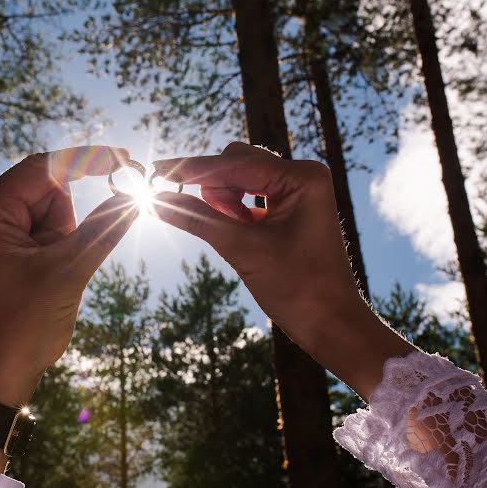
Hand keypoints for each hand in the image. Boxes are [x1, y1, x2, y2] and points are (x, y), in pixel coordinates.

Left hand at [0, 146, 137, 469]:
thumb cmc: (20, 329)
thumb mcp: (68, 273)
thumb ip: (103, 228)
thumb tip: (135, 197)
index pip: (44, 167)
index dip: (89, 160)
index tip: (127, 162)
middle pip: (48, 192)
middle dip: (67, 222)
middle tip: (60, 264)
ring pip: (50, 215)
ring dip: (64, 242)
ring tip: (49, 280)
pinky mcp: (2, 251)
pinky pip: (42, 235)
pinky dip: (57, 252)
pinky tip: (46, 282)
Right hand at [152, 142, 414, 399]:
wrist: (331, 324)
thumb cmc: (297, 288)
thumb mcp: (241, 249)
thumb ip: (196, 219)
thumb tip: (156, 200)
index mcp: (302, 177)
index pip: (234, 163)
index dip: (192, 168)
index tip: (155, 169)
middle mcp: (302, 176)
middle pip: (236, 163)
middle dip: (211, 187)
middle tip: (196, 215)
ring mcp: (297, 192)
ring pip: (240, 180)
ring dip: (222, 201)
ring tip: (230, 234)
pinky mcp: (289, 211)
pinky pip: (249, 199)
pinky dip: (232, 211)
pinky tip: (227, 228)